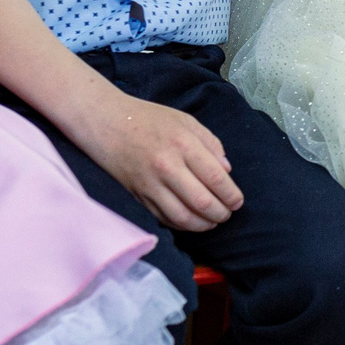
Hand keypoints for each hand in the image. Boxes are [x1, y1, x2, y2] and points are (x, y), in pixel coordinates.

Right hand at [76, 85, 242, 231]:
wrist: (106, 123)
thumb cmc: (148, 119)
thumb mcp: (185, 121)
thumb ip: (211, 143)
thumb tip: (227, 171)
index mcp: (183, 144)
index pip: (216, 178)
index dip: (231, 195)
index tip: (237, 201)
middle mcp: (167, 166)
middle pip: (202, 202)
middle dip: (221, 213)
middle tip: (228, 213)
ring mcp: (150, 184)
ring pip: (183, 217)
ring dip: (203, 224)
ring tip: (213, 222)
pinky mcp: (138, 195)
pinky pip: (164, 218)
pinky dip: (182, 224)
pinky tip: (191, 221)